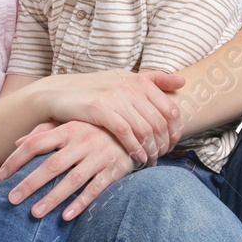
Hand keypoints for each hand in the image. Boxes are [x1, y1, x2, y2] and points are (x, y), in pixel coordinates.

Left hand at [0, 120, 137, 220]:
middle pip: (51, 165)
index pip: (36, 143)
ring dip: (52, 198)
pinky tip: (65, 217)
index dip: (17, 158)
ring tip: (34, 213)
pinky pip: (95, 190)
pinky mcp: (114, 171)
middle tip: (12, 199)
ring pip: (72, 181)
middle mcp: (83, 142)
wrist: (135, 130)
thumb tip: (18, 143)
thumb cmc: (95, 129)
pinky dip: (80, 204)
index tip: (2, 175)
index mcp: (69, 129)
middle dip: (30, 183)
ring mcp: (99, 157)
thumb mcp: (71, 124)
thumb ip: (44, 132)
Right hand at [37, 69, 185, 164]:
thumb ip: (153, 80)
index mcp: (140, 81)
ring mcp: (115, 97)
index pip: (170, 109)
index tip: (171, 145)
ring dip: (150, 150)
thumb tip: (182, 81)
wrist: (60, 93)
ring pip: (145, 129)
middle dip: (163, 144)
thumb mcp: (124, 80)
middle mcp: (130, 87)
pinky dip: (135, 148)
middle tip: (160, 157)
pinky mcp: (100, 108)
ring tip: (149, 161)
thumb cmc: (95, 90)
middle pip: (160, 122)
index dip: (175, 131)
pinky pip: (125, 132)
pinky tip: (137, 158)